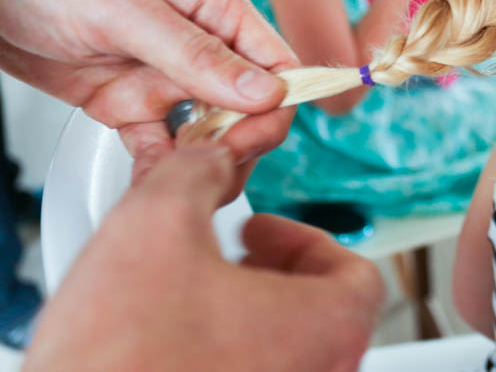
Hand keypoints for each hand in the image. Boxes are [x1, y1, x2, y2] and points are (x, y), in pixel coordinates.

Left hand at [0, 0, 297, 173]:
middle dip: (238, 144)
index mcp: (214, 6)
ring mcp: (163, 75)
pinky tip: (149, 185)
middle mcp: (198, 43)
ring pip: (210, 133)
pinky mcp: (129, 101)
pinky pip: (159, 145)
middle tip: (208, 169)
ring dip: (200, 162)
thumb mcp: (126, 8)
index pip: (275, 63)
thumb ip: (196, 53)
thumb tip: (265, 90)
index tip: (251, 139)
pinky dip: (158, 170)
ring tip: (176, 183)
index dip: (275, 106)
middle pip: (249, 107)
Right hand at [24, 145, 384, 371]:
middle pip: (324, 314)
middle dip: (272, 273)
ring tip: (193, 294)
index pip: (359, 277)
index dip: (307, 239)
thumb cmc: (120, 358)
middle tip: (230, 258)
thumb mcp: (157, 223)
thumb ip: (197, 172)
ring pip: (288, 352)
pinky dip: (227, 353)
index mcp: (324, 329)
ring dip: (248, 313)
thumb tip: (208, 159)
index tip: (265, 232)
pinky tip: (171, 340)